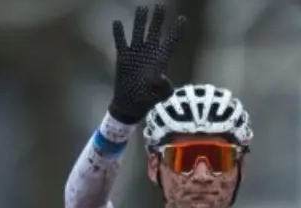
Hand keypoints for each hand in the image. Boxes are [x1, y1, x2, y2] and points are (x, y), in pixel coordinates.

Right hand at [109, 5, 185, 123]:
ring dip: (140, 21)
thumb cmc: (149, 99)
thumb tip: (161, 78)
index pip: (171, 43)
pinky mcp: (123, 57)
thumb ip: (164, 86)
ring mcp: (136, 54)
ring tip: (142, 8)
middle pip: (155, 33)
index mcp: (161, 61)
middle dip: (158, 20)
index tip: (183, 19)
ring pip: (138, 33)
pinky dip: (119, 33)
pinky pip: (121, 42)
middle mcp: (149, 54)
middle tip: (160, 6)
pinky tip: (118, 22)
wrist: (131, 104)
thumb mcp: (160, 94)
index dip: (177, 31)